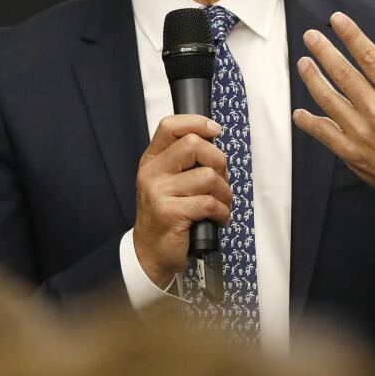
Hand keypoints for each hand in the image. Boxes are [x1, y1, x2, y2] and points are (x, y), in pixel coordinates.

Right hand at [134, 114, 229, 287]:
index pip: (170, 126)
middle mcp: (151, 173)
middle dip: (218, 162)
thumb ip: (184, 162)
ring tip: (220, 205)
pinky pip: (209, 203)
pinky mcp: (170, 213)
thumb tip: (214, 143)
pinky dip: (222, 212)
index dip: (197, 122)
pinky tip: (217, 219)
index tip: (215, 130)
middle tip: (219, 180)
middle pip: (194, 145)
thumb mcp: (167, 183)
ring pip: (207, 177)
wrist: (150, 253)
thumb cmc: (166, 216)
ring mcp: (159, 193)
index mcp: (151, 160)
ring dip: (224, 193)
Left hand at [292, 11, 374, 229]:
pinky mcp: (350, 151)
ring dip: (312, 79)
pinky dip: (308, 122)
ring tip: (303, 62)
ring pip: (328, 99)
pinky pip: (323, 132)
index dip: (352, 36)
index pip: (371, 58)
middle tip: (309, 35)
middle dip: (324, 51)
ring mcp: (362, 132)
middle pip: (344, 74)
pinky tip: (298, 112)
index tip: (336, 19)